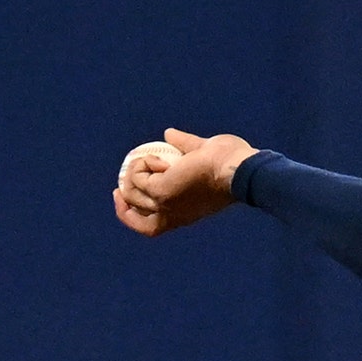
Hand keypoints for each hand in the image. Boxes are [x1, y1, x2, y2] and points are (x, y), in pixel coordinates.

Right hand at [114, 128, 256, 236]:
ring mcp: (165, 205)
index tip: (121, 194)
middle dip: (124, 196)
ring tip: (157, 160)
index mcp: (183, 214)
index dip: (130, 215)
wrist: (240, 169)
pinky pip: (137, 178)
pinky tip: (161, 160)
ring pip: (132, 194)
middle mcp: (172, 215)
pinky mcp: (162, 192)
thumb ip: (186, 144)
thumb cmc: (231, 163)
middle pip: (135, 217)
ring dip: (135, 172)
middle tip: (129, 171)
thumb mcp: (203, 152)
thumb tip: (169, 133)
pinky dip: (142, 164)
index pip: (150, 226)